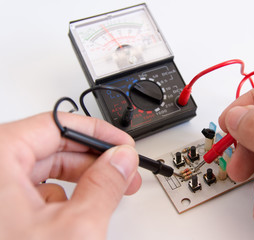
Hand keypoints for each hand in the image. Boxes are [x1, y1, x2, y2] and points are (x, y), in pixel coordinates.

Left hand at [0, 112, 141, 238]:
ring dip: (80, 181)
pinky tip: (77, 213)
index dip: (97, 132)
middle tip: (122, 169)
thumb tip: (121, 160)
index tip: (120, 143)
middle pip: (50, 148)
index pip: (56, 126)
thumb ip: (104, 186)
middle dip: (93, 160)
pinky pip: (32, 193)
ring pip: (43, 172)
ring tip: (107, 193)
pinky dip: (60, 199)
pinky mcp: (1, 212)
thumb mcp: (74, 228)